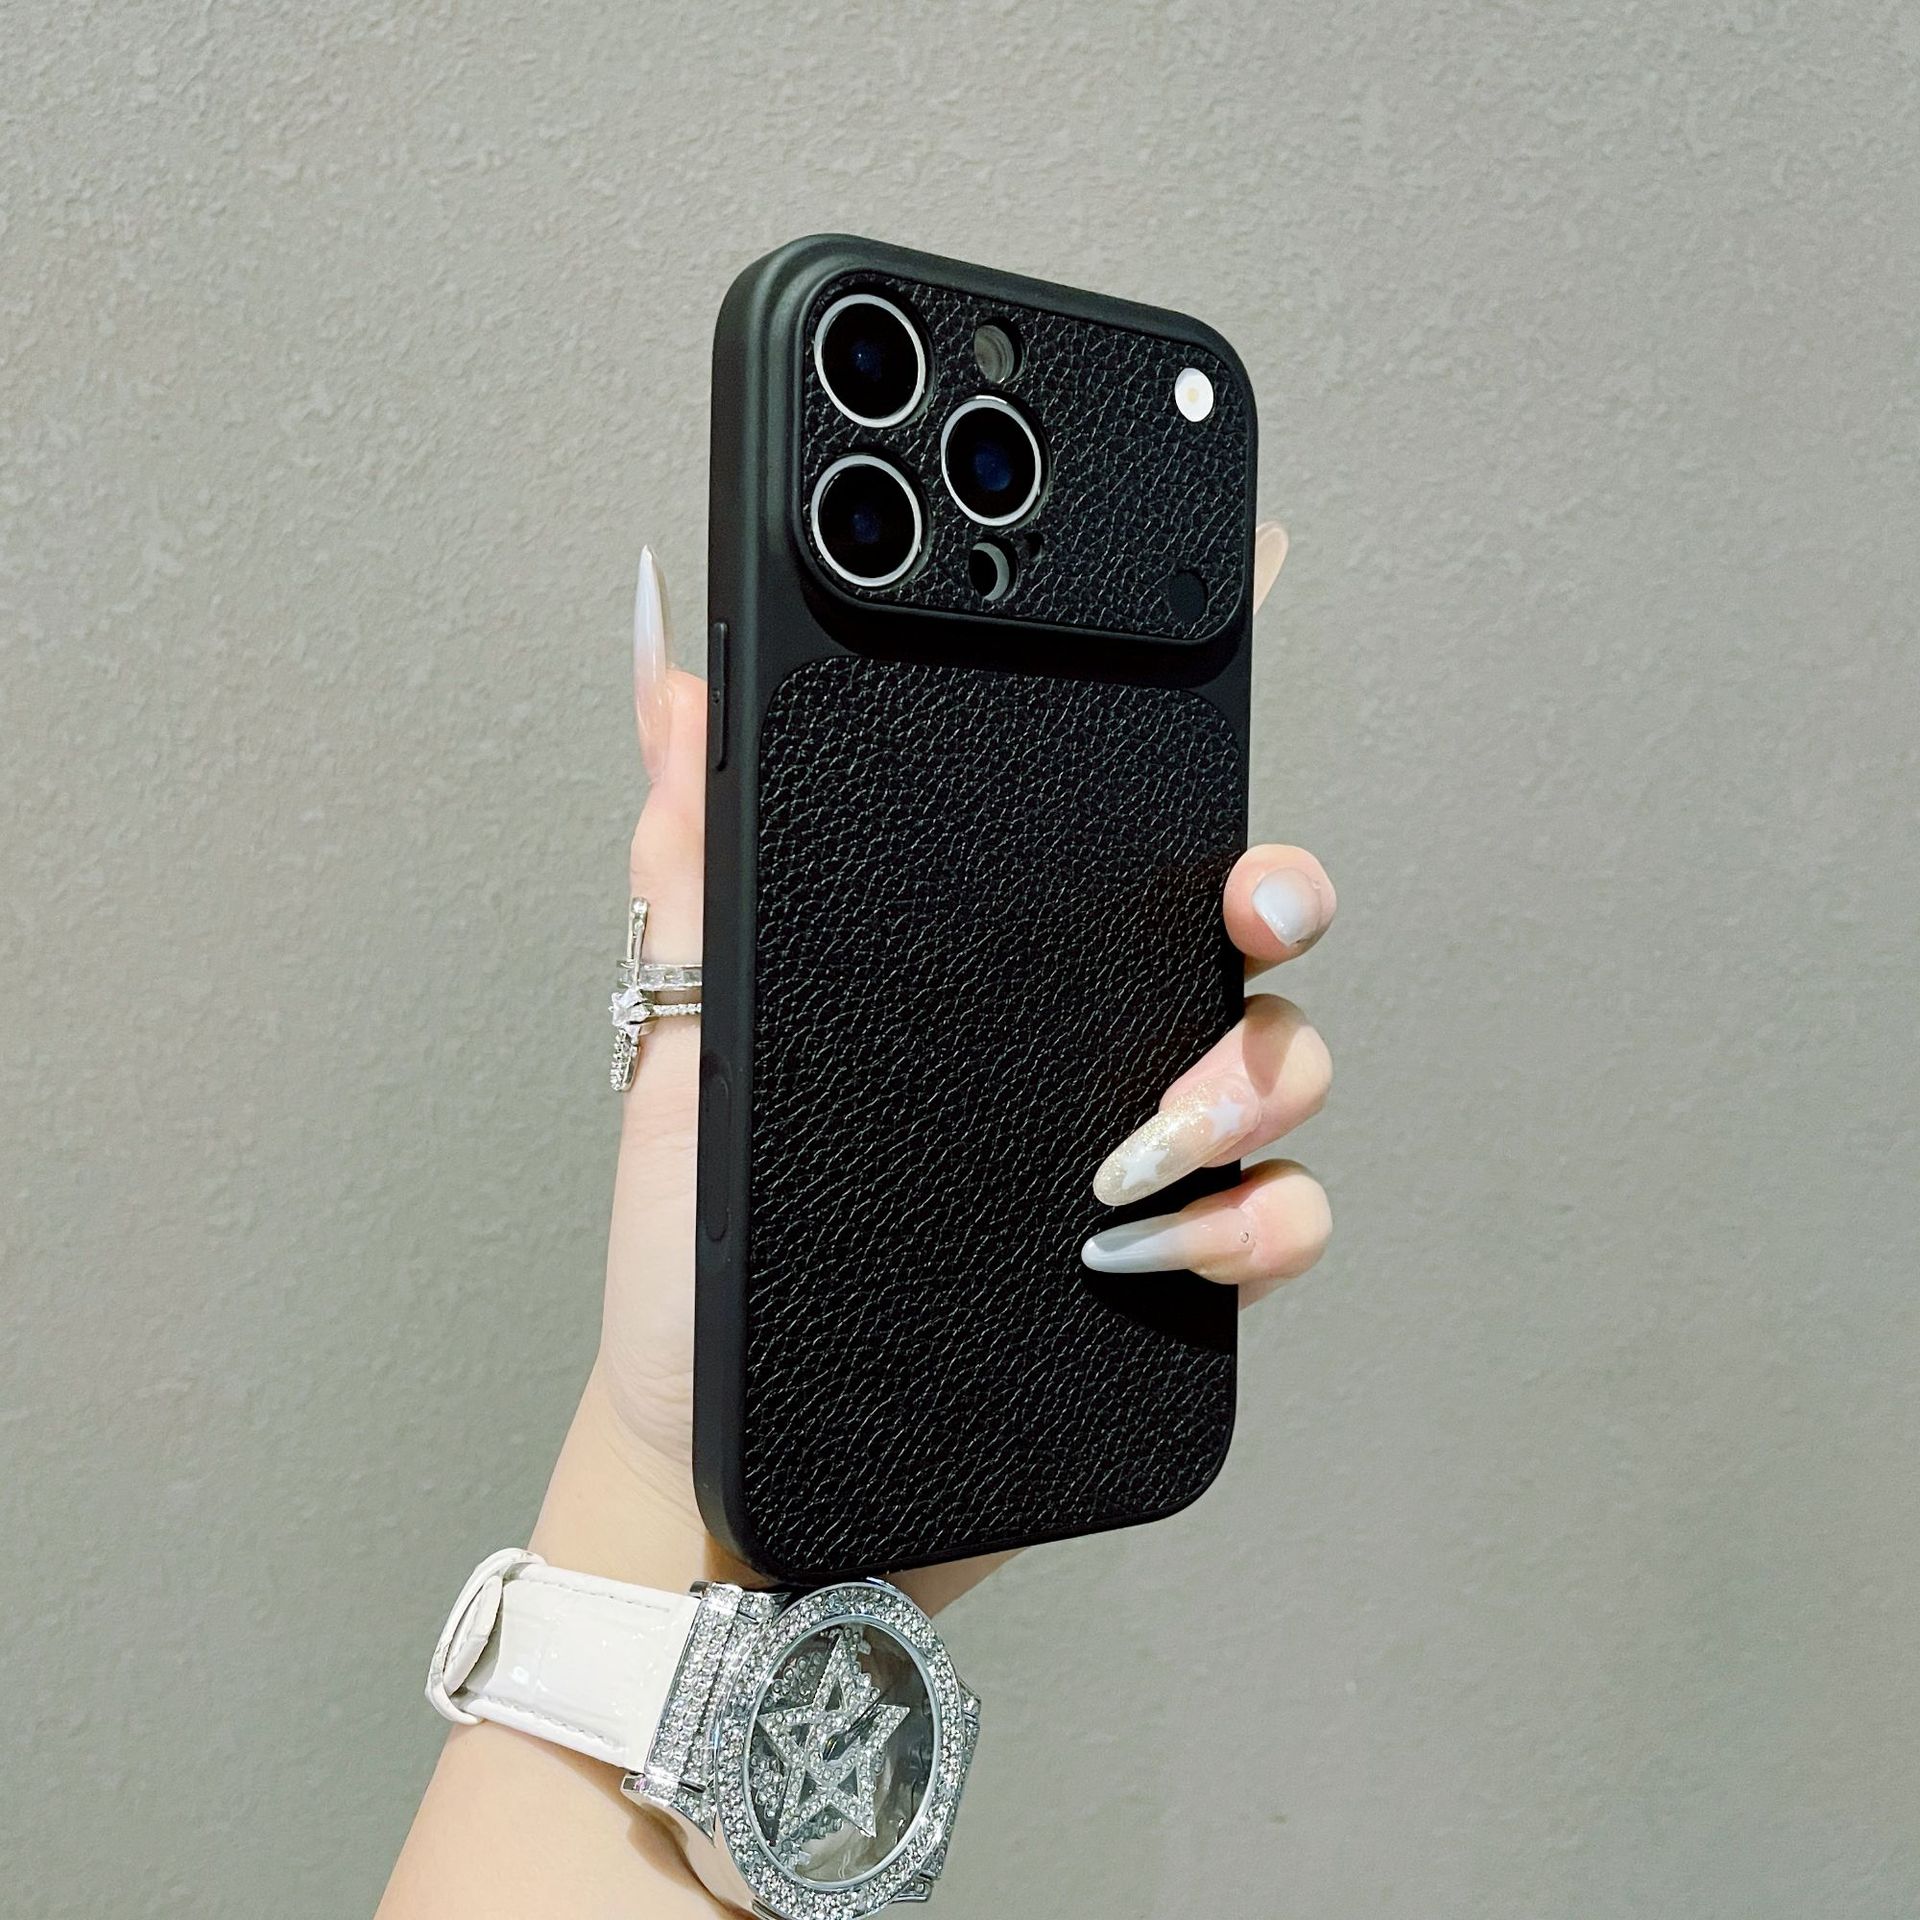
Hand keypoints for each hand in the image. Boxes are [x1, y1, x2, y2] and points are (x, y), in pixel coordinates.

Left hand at [548, 524, 1335, 1608]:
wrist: (731, 1470)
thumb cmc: (701, 1261)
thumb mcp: (684, 1050)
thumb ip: (693, 873)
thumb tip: (674, 686)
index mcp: (984, 976)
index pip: (1093, 832)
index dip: (1174, 719)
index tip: (1234, 596)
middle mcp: (1077, 1049)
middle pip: (1234, 932)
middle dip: (1274, 889)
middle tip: (1242, 900)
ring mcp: (1138, 1164)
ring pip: (1283, 1065)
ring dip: (1250, 1082)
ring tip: (1130, 1150)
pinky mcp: (1168, 1279)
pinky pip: (1282, 1225)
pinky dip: (1258, 1226)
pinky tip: (1165, 1251)